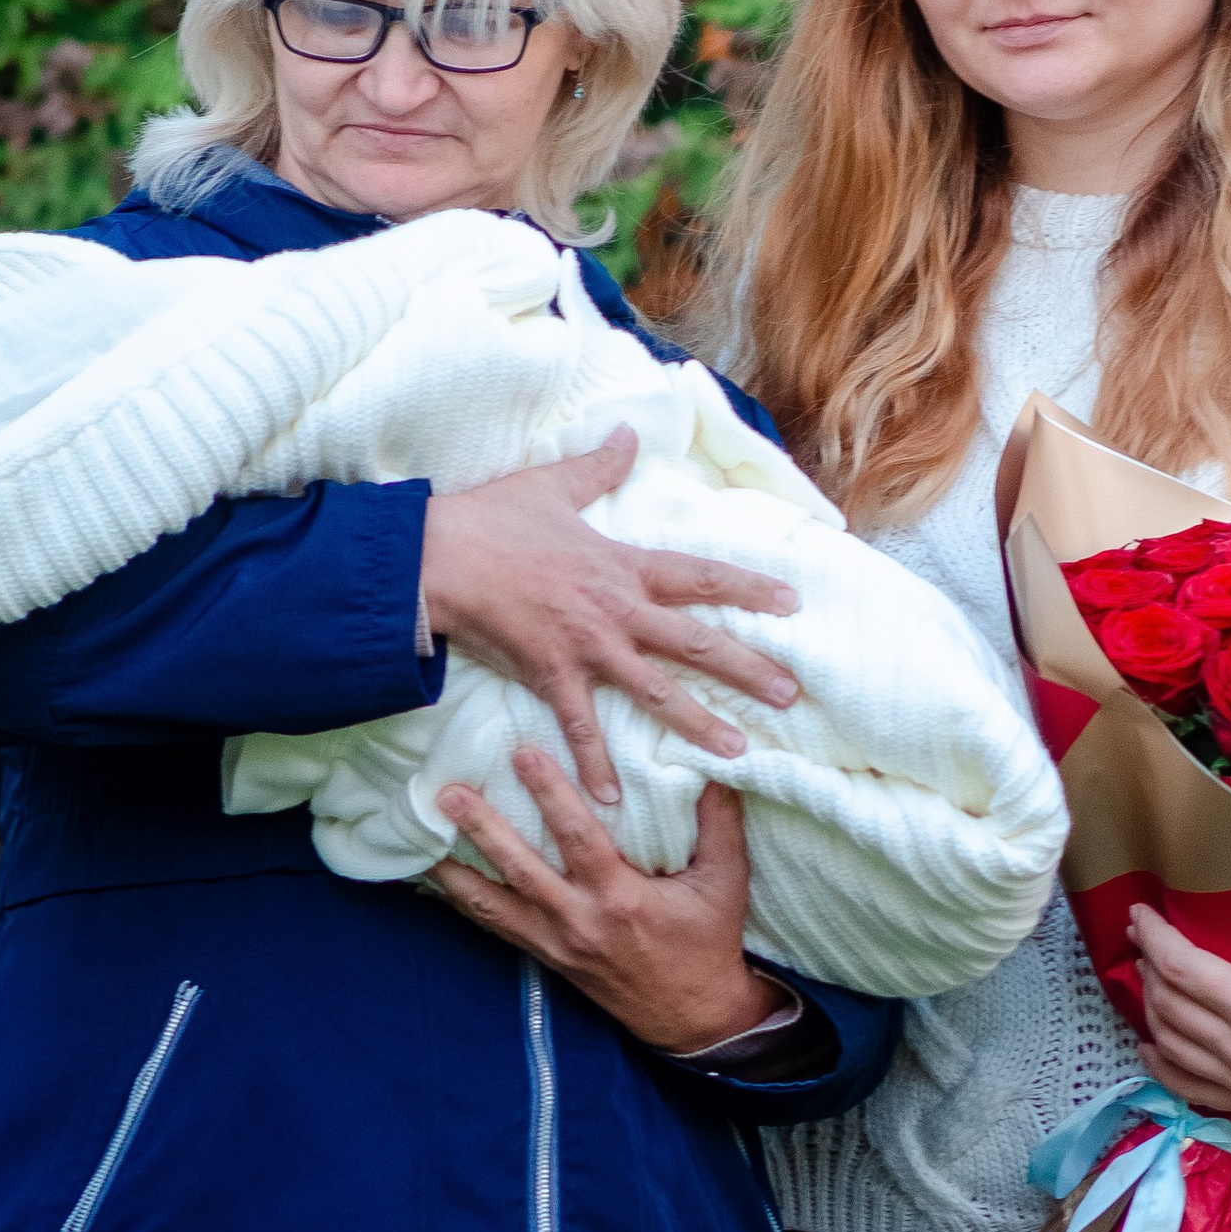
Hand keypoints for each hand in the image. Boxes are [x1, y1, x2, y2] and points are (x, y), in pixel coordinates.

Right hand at [417, 428, 800, 806]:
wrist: (439, 558)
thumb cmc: (491, 519)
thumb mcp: (551, 484)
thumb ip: (599, 464)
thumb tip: (629, 432)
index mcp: (622, 566)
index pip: (699, 576)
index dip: (748, 587)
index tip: (791, 602)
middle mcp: (616, 610)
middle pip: (695, 642)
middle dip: (747, 667)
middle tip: (790, 694)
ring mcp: (586, 647)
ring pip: (656, 691)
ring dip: (698, 723)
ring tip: (737, 750)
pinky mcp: (550, 674)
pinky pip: (579, 727)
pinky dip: (594, 764)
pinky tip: (612, 799)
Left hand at [431, 756, 781, 1051]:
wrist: (692, 1016)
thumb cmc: (708, 943)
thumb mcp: (725, 882)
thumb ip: (719, 823)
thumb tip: (718, 764)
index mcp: (621, 898)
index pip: (578, 838)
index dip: (550, 794)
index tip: (523, 754)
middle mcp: (579, 921)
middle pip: (519, 869)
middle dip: (483, 828)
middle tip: (448, 793)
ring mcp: (556, 943)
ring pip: (492, 904)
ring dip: (455, 868)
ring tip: (422, 835)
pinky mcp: (545, 957)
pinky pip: (494, 927)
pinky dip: (462, 903)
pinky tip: (434, 879)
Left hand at [1129, 858, 1230, 1116]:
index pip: (1182, 968)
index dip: (1153, 937)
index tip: (1139, 914)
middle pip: (1169, 1005)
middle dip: (1148, 967)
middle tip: (1142, 938)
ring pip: (1171, 1045)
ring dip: (1152, 1009)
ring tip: (1148, 976)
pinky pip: (1189, 1088)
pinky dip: (1162, 1065)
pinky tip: (1154, 1042)